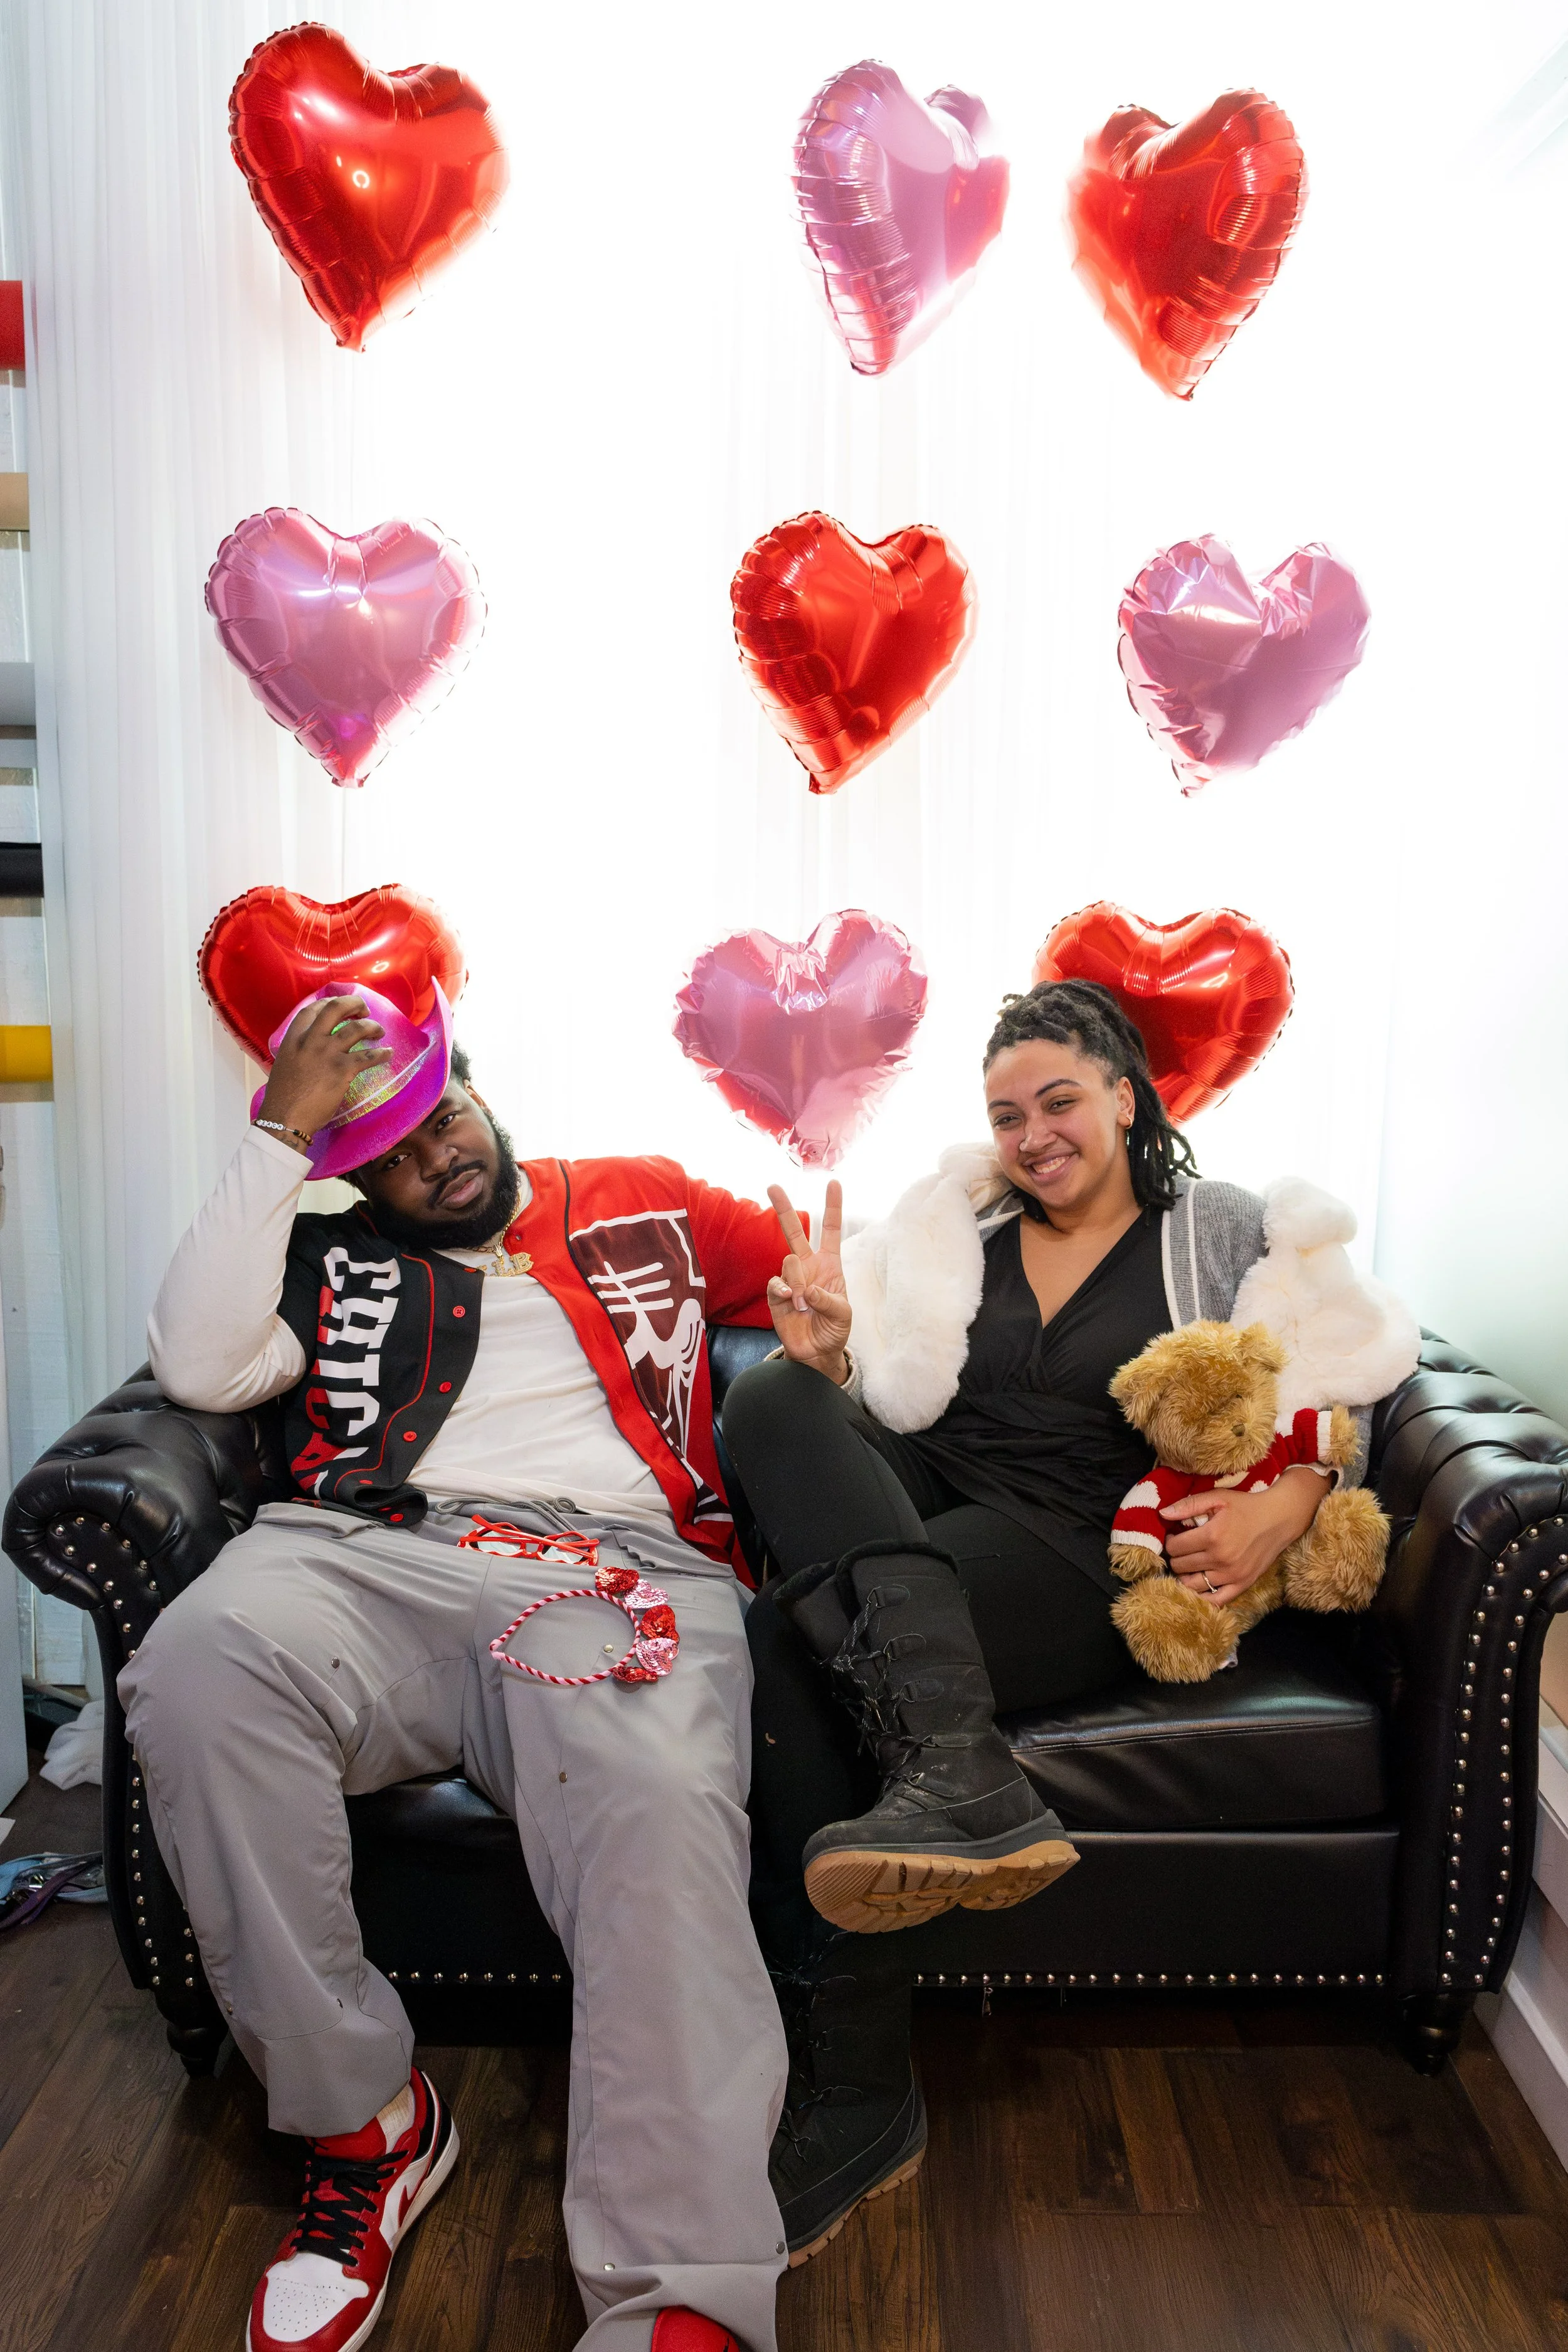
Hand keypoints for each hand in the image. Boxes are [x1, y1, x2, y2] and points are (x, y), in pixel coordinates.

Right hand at [257, 995, 390, 1144]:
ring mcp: (328, 1054)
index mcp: (293, 1039)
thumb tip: (309, 1052)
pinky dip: (381, 1053)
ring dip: (372, 1027)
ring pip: (357, 1029)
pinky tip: (388, 1053)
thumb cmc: (283, 1098)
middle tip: (364, 1009)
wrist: (285, 1119)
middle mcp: (311, 1041)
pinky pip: (368, 1056)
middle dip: (354, 1003)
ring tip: (379, 1032)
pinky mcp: (342, 1070)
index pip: (312, 1009)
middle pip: (336, 1009)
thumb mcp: (285, 1065)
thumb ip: (298, 1053)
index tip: (340, 1004)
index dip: (328, 1002)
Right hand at [767, 1181, 851, 1383]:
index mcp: (829, 1265)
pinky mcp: (776, 1294)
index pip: (830, 1231)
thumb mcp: (842, 1315)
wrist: (816, 1352)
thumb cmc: (834, 1330)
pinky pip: (775, 1283)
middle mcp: (808, 1267)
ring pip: (789, 1262)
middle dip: (783, 1208)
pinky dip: (783, 1290)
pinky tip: (790, 1300)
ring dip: (798, 1283)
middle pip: (794, 1232)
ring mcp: (790, 1279)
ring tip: (804, 1304)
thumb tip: (806, 1290)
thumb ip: (827, 1300)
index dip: (833, 1207)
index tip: (833, 1183)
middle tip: (772, 1186)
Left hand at [1162, 1468, 1328, 1606]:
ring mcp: (1232, 1575)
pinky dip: (1202, 1597)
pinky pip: (1216, 1600)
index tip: (1175, 1536)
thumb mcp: (1217, 1497)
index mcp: (1212, 1536)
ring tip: (1188, 1565)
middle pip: (1180, 1567)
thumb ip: (1188, 1505)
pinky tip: (1197, 1586)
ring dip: (1184, 1576)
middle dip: (1176, 1557)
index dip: (1170, 1541)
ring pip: (1192, 1585)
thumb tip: (1162, 1514)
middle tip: (1182, 1549)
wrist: (1279, 1519)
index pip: (1175, 1548)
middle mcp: (1220, 1559)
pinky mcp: (1242, 1584)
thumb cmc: (1246, 1506)